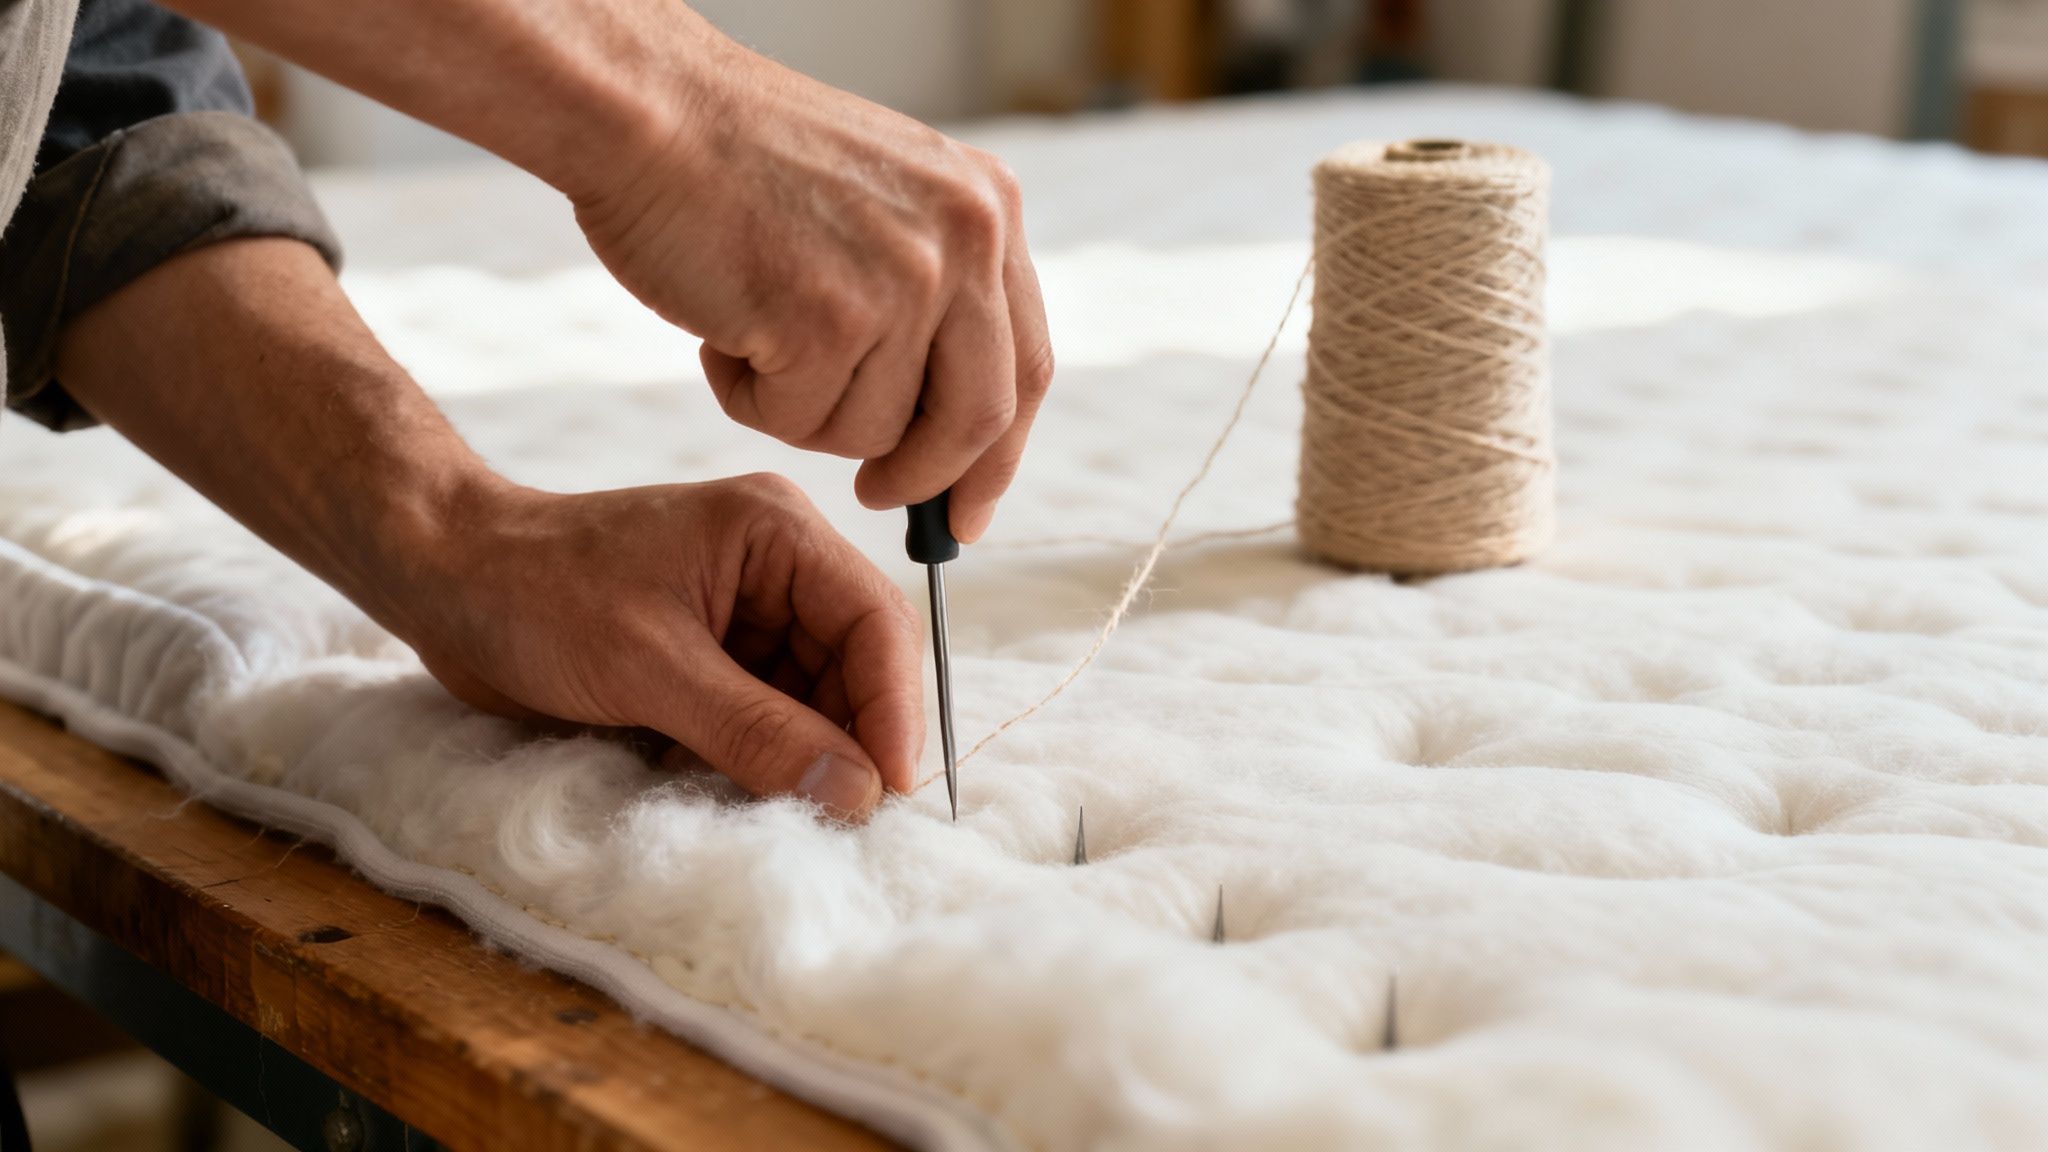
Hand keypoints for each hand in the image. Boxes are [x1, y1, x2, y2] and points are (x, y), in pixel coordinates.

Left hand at [408, 472, 923, 820]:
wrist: (440, 582)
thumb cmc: (534, 594)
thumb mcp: (649, 666)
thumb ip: (756, 730)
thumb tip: (856, 792)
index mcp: (777, 533)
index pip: (875, 620)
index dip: (894, 708)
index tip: (892, 791)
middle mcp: (776, 568)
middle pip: (856, 665)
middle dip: (855, 740)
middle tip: (850, 821)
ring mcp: (744, 615)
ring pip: (814, 701)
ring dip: (808, 758)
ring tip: (797, 815)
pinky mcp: (710, 659)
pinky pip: (766, 718)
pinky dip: (762, 761)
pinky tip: (745, 795)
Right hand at [571, 33, 1054, 543]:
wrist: (647, 111)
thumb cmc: (738, 160)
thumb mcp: (884, 198)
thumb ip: (935, 283)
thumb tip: (956, 426)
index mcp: (989, 206)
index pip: (1027, 363)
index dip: (1000, 452)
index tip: (970, 507)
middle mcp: (966, 240)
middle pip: (980, 418)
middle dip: (927, 477)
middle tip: (879, 495)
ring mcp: (903, 282)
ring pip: (877, 430)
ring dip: (804, 411)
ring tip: (752, 333)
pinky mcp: (830, 322)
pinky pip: (801, 423)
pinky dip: (749, 398)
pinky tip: (722, 330)